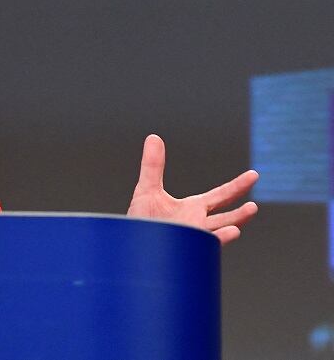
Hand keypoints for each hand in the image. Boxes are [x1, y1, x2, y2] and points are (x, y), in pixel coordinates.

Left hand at [126, 134, 258, 244]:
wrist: (132, 247)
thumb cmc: (141, 221)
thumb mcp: (147, 189)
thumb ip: (153, 165)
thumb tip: (154, 137)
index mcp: (194, 208)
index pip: (221, 196)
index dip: (237, 186)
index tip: (254, 175)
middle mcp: (198, 224)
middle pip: (227, 215)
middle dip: (242, 207)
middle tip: (254, 203)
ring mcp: (195, 239)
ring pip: (219, 232)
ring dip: (234, 223)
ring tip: (251, 210)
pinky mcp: (187, 251)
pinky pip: (205, 247)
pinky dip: (218, 240)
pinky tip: (231, 232)